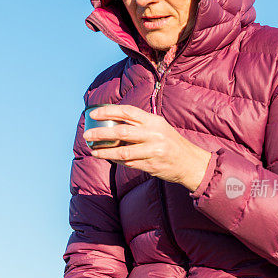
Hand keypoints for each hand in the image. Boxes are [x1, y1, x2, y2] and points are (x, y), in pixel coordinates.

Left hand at [83, 104, 210, 191]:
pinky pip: (128, 163)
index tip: (93, 114)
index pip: (127, 112)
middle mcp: (153, 135)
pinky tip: (108, 158)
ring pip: (122, 151)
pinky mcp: (151, 166)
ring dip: (105, 152)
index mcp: (153, 121)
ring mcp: (152, 151)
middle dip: (101, 133)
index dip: (108, 111)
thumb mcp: (159, 127)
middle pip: (121, 132)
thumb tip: (112, 122)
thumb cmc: (170, 142)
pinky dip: (116, 161)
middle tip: (87, 135)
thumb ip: (139, 124)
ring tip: (93, 151)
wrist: (190, 163)